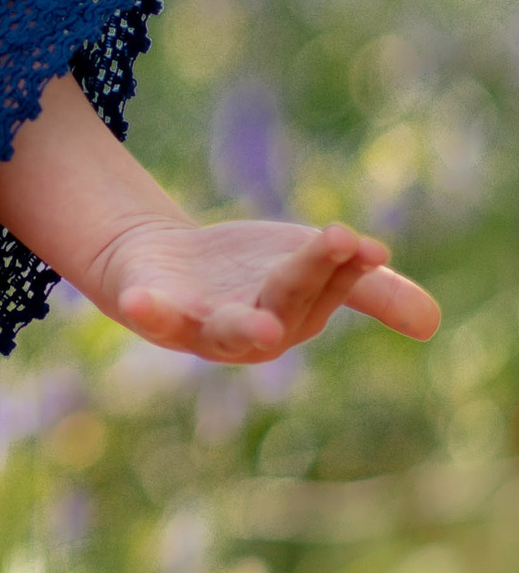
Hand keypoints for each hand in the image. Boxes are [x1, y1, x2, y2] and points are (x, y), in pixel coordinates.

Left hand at [95, 215, 440, 362]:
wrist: (161, 260)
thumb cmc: (249, 270)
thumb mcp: (310, 264)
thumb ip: (368, 288)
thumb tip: (434, 321)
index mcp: (296, 318)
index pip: (323, 286)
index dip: (341, 263)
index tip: (360, 239)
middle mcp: (251, 333)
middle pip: (282, 303)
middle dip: (303, 281)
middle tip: (333, 251)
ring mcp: (199, 325)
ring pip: (224, 329)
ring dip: (240, 327)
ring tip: (262, 326)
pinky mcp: (152, 308)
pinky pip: (151, 315)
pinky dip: (148, 311)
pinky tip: (138, 301)